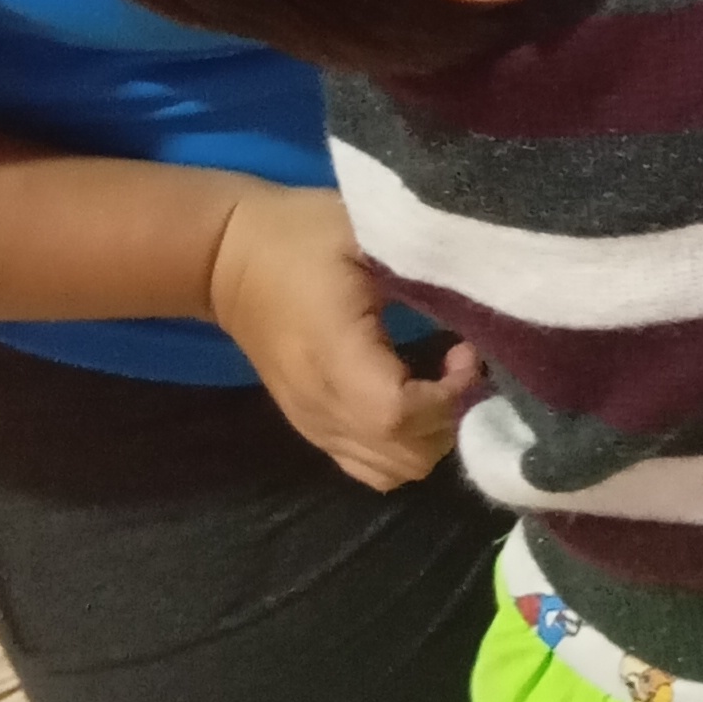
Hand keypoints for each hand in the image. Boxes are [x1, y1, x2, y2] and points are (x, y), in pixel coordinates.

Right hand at [205, 181, 468, 490]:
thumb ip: (419, 266)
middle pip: (404, 456)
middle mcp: (320, 405)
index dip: (449, 396)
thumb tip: (479, 294)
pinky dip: (403, 445)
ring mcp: (312, 423)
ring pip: (391, 471)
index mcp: (333, 354)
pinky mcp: (311, 426)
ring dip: (431, 435)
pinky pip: (368, 466)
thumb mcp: (363, 230)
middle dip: (452, 417)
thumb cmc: (299, 235)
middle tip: (462, 365)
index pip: (398, 414)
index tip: (467, 351)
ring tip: (441, 382)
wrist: (223, 257)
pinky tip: (413, 397)